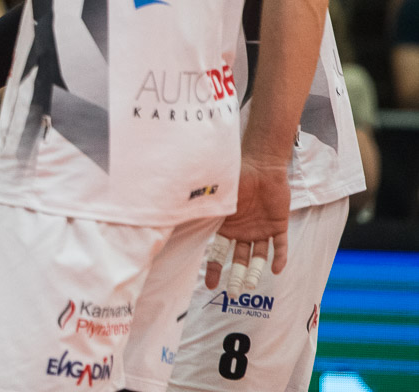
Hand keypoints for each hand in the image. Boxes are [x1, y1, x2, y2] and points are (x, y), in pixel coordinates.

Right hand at [204, 159, 289, 295]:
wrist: (262, 166)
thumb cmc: (236, 177)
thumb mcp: (219, 197)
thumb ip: (208, 210)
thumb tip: (180, 217)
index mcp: (225, 226)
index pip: (217, 251)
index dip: (213, 268)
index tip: (210, 285)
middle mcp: (242, 232)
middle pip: (238, 259)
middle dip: (235, 277)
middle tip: (233, 294)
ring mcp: (260, 229)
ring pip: (258, 256)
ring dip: (254, 271)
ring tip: (251, 285)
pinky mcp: (278, 225)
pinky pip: (280, 246)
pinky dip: (279, 258)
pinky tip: (276, 269)